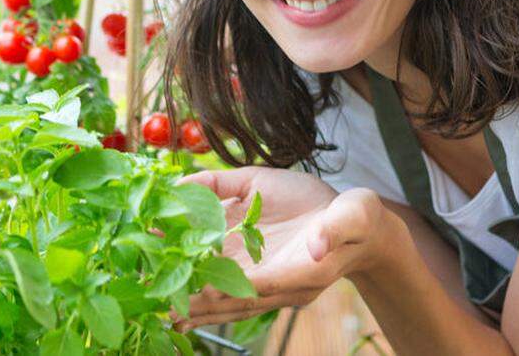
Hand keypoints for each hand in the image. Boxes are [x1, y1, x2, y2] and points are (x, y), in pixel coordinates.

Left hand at [171, 166, 392, 330]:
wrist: (360, 231)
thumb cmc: (355, 217)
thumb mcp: (354, 213)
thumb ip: (334, 229)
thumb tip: (317, 244)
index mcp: (309, 272)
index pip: (265, 287)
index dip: (231, 288)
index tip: (200, 289)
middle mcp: (286, 287)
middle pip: (237, 302)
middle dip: (200, 302)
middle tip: (162, 301)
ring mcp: (273, 287)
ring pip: (229, 303)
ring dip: (195, 304)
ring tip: (158, 306)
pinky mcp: (262, 279)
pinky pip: (230, 295)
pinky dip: (203, 299)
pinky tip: (175, 305)